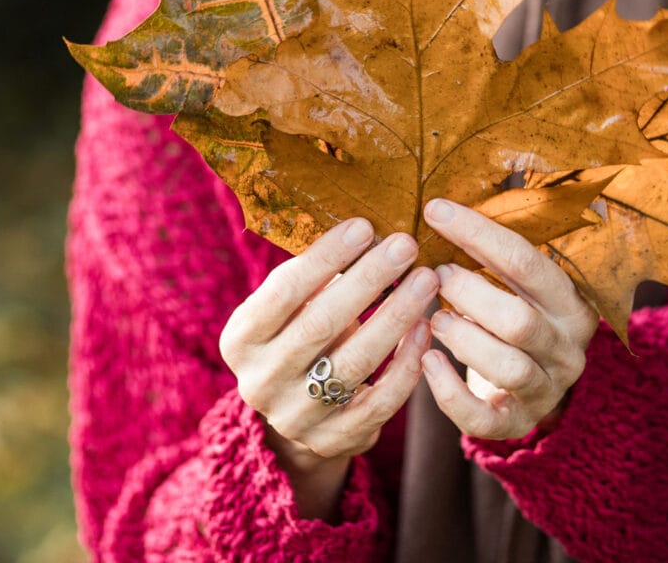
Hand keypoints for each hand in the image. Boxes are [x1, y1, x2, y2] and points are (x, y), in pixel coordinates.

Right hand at [219, 218, 438, 514]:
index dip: (325, 258)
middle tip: (406, 246)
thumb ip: (312, 277)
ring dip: (397, 316)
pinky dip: (407, 363)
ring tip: (426, 280)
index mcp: (241, 339)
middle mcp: (261, 381)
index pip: (283, 291)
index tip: (365, 226)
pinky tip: (426, 329)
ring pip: (356, 363)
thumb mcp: (286, 309)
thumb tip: (364, 231)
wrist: (292, 412)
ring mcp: (296, 417)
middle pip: (321, 324)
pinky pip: (380, 402)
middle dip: (369, 280)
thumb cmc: (296, 334)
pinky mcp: (334, 441)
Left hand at [421, 198, 598, 440]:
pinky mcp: (516, 423)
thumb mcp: (514, 279)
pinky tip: (426, 361)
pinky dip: (448, 392)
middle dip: (468, 293)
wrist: (522, 379)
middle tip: (436, 275)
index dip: (476, 233)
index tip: (434, 211)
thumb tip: (438, 202)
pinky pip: (484, 419)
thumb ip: (490, 250)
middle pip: (519, 321)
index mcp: (571, 302)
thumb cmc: (507, 310)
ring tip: (433, 318)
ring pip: (507, 367)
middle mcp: (567, 349)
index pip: (526, 261)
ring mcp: (546, 390)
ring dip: (462, 338)